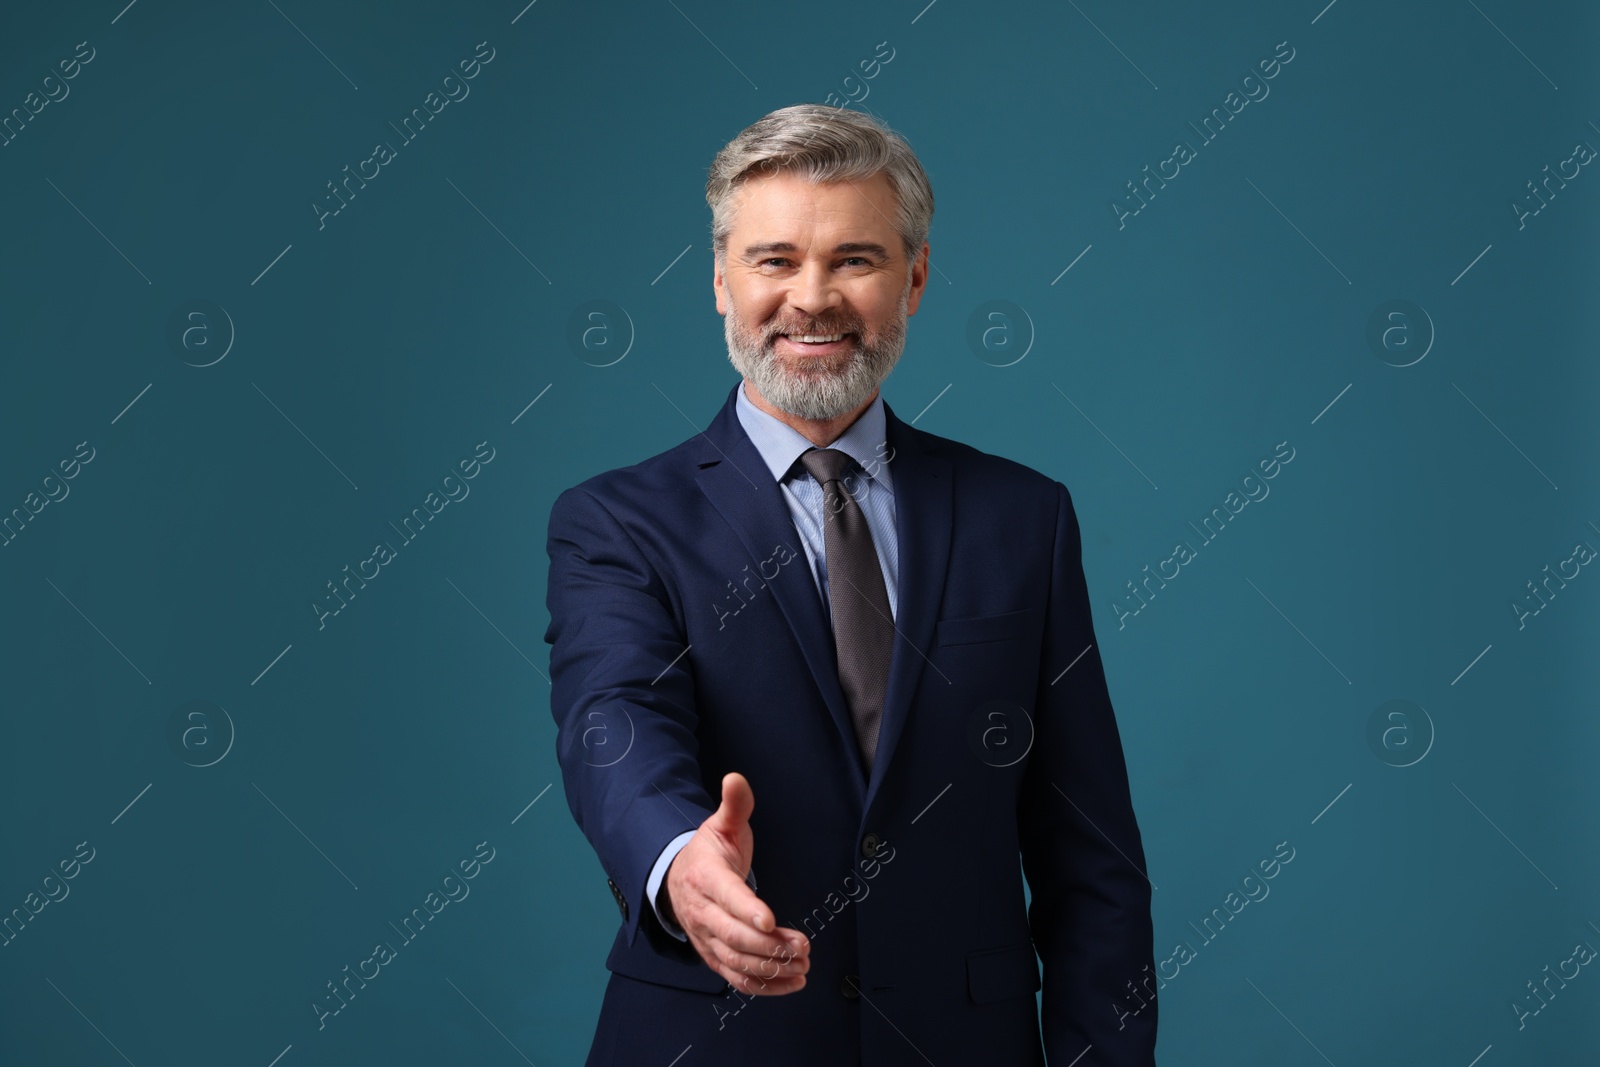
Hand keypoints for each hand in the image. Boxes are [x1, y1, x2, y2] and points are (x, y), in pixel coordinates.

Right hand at [663, 772, 809, 994]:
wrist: (677, 878)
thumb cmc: (708, 852)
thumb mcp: (721, 824)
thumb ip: (734, 805)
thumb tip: (736, 779)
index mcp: (705, 877)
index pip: (726, 896)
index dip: (748, 909)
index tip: (771, 920)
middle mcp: (702, 912)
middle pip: (733, 935)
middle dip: (769, 945)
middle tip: (802, 947)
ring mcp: (705, 938)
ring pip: (736, 960)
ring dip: (771, 968)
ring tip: (802, 965)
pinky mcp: (713, 955)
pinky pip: (735, 977)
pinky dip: (763, 986)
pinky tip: (791, 983)